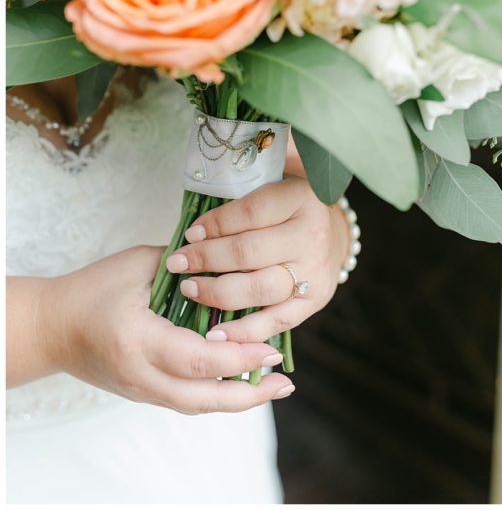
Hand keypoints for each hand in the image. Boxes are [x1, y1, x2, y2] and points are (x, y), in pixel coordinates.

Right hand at [46, 246, 293, 412]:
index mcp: (137, 339)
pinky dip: (219, 395)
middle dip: (248, 392)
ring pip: (196, 406)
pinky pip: (187, 400)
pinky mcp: (143, 393)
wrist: (49, 327)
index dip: (238, 357)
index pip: (197, 358)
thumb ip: (188, 265)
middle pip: (201, 397)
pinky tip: (246, 384)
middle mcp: (139, 373)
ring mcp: (140, 389)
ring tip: (276, 386)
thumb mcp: (138, 264)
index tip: (272, 349)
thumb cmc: (92, 289)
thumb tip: (235, 263)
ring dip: (239, 400)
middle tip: (284, 380)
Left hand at [165, 176, 347, 343]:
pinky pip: (274, 321)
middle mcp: (312, 235)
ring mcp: (315, 271)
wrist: (332, 233)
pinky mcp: (314, 301)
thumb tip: (216, 162)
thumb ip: (250, 168)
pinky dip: (243, 331)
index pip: (250, 212)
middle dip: (206, 259)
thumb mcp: (278, 177)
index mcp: (303, 198)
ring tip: (190, 289)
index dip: (214, 224)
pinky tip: (214, 333)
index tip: (189, 233)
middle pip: (249, 252)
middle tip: (177, 263)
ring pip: (260, 288)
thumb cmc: (291, 206)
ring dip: (217, 292)